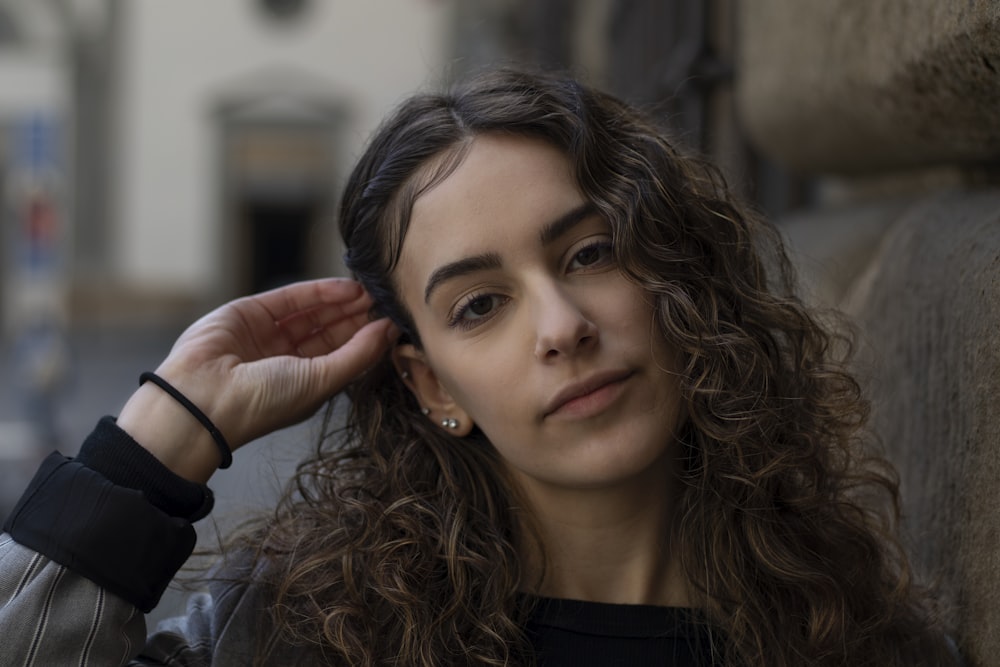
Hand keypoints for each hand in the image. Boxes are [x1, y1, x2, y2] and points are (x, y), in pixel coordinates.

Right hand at [117, 279, 397, 480]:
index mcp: (304, 384)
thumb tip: (390, 330)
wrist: (202, 399)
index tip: (393, 322)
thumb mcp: (321, 381)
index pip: (342, 355)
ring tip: (372, 292)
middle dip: (358, 316)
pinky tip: (347, 289)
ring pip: (313, 312)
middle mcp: (286, 360)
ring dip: (343, 302)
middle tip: (386, 300)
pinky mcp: (250, 312)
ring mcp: (267, 335)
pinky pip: (291, 298)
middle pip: (330, 331)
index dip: (367, 338)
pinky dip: (320, 292)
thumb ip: (358, 354)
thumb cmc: (263, 403)